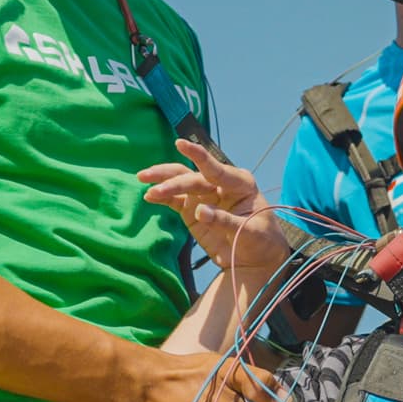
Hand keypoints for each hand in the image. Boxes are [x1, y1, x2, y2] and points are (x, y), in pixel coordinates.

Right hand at [140, 139, 292, 270]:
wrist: (255, 257)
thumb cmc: (259, 240)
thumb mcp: (248, 232)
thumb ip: (224, 221)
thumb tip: (200, 211)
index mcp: (239, 183)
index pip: (216, 168)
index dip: (198, 155)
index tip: (180, 144)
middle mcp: (220, 185)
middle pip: (192, 178)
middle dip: (173, 182)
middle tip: (154, 189)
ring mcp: (204, 196)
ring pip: (180, 181)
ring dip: (162, 181)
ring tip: (143, 180)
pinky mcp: (192, 209)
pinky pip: (175, 199)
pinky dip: (162, 196)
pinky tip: (149, 196)